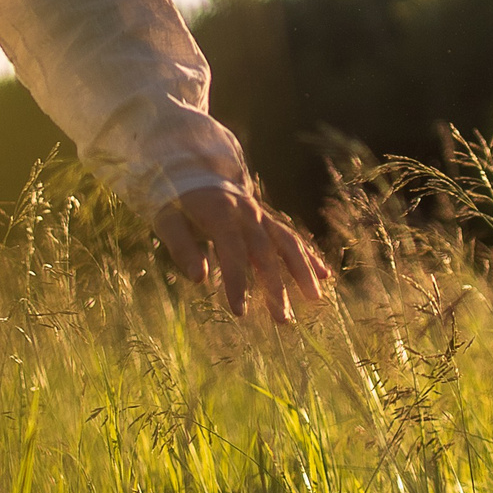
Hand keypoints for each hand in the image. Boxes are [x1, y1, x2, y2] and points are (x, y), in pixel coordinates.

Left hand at [151, 186, 328, 322]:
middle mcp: (247, 214)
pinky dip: (308, 255)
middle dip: (275, 287)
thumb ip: (182, 248)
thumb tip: (198, 279)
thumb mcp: (168, 222)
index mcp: (221, 214)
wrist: (193, 172)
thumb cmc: (176, 204)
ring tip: (315, 298)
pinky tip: (324, 275)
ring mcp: (261, 216)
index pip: (232, 252)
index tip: (239, 311)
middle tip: (283, 319)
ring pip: (287, 243)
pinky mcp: (267, 220)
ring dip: (302, 270)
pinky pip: (290, 238)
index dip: (236, 281)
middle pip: (265, 252)